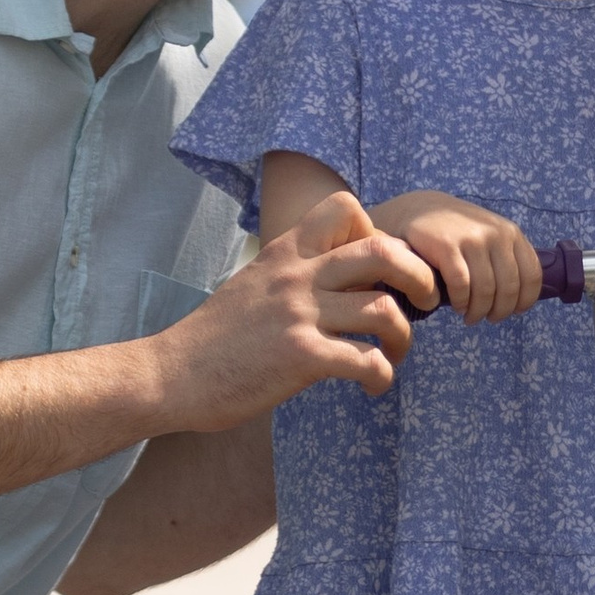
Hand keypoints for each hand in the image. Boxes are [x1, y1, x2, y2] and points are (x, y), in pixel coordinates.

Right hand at [148, 193, 434, 424]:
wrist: (171, 374)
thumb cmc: (214, 337)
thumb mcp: (254, 284)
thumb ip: (294, 274)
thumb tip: (341, 277)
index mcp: (285, 252)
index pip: (346, 208)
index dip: (376, 232)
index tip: (377, 269)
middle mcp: (296, 276)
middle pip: (384, 250)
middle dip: (419, 276)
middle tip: (423, 302)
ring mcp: (299, 315)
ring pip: (385, 310)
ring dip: (404, 337)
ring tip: (394, 355)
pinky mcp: (301, 358)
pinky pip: (367, 361)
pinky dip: (382, 376)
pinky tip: (373, 386)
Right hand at [373, 191, 542, 323]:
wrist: (418, 210)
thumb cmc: (458, 233)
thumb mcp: (489, 237)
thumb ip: (508, 259)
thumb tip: (523, 298)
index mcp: (511, 233)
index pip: (532, 276)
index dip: (524, 301)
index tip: (513, 312)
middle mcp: (496, 234)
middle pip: (509, 289)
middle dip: (499, 312)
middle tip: (487, 318)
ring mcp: (471, 238)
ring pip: (485, 291)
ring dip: (478, 312)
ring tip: (470, 316)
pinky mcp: (447, 245)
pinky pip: (461, 286)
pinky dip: (461, 302)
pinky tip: (457, 305)